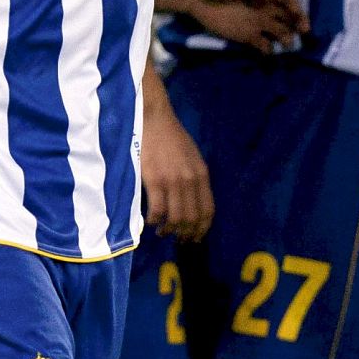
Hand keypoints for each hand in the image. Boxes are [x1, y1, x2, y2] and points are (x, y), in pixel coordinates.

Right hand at [141, 79, 213, 241]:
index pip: (208, 210)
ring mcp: (173, 181)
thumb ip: (194, 178)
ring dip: (168, 230)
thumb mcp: (192, 157)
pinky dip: (153, 221)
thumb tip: (192, 201)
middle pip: (192, 218)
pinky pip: (157, 211)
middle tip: (177, 239)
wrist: (154, 119)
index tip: (195, 237)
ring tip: (162, 231)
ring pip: (175, 219)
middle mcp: (191, 180)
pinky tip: (149, 220)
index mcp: (202, 175)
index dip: (202, 229)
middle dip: (185, 234)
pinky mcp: (155, 180)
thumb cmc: (171, 137)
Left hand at [188, 0, 307, 51]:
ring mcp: (256, 22)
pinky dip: (268, 49)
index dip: (295, 6)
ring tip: (287, 44)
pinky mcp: (246, 36)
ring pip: (279, 31)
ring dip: (286, 37)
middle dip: (298, 23)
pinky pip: (262, 44)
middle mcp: (265, 8)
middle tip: (303, 32)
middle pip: (288, 16)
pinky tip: (268, 52)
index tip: (297, 14)